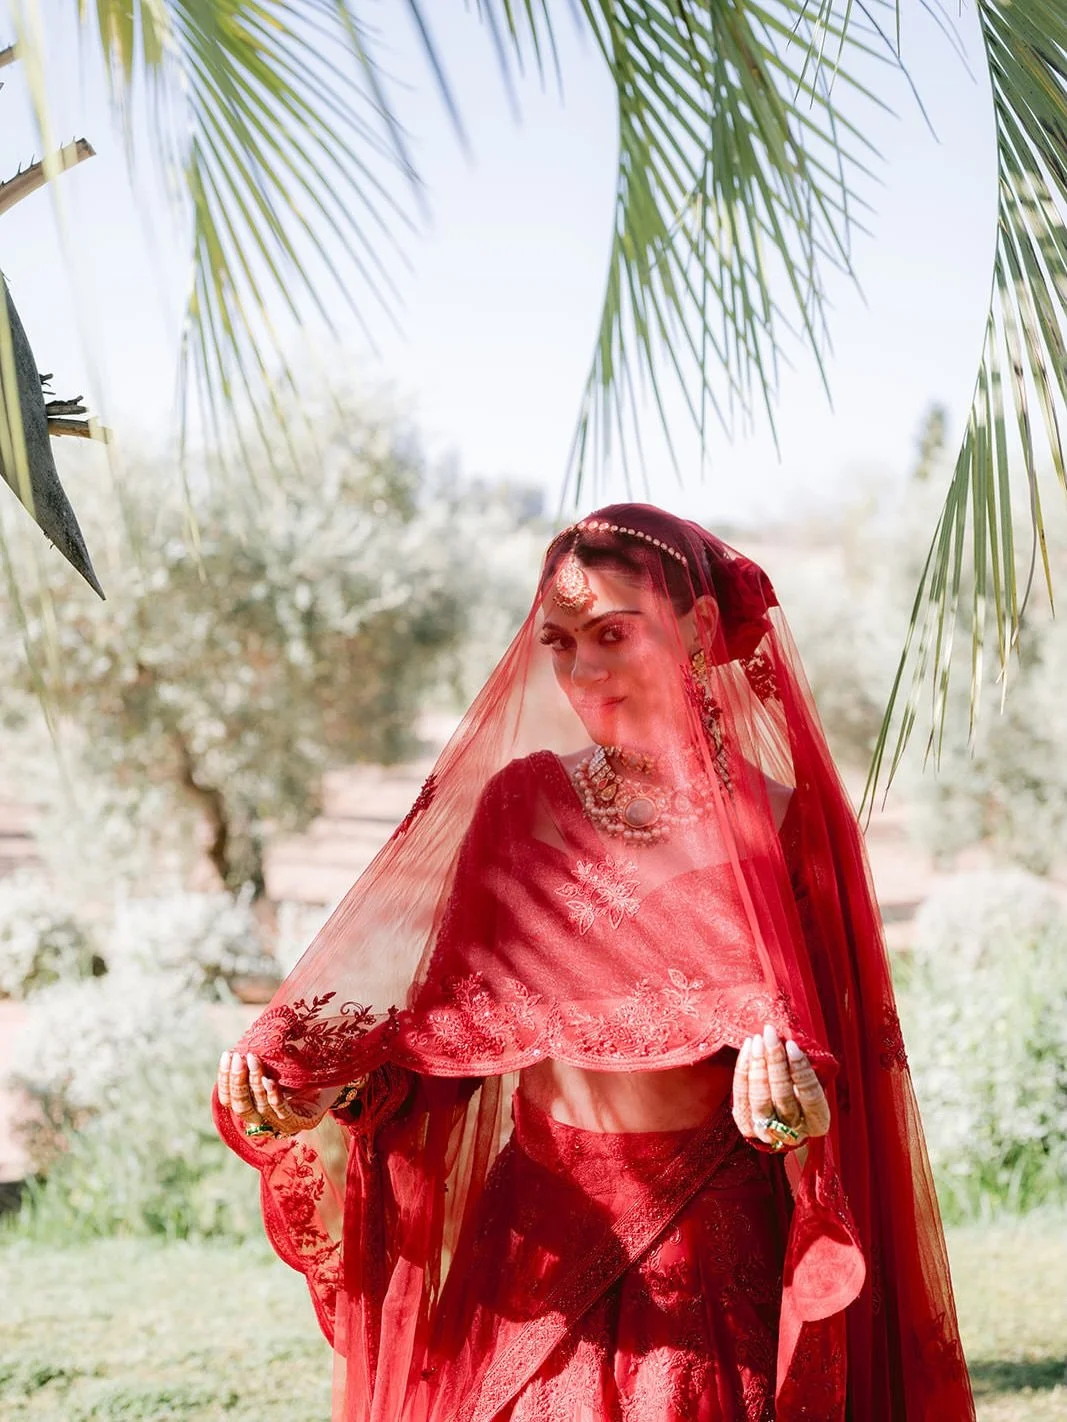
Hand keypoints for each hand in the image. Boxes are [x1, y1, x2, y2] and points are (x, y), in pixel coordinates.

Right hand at [217, 1051, 328, 1142]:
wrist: (339, 1069)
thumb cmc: (304, 1063)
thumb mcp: (276, 1063)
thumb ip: (257, 1063)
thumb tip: (236, 1049)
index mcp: (256, 1107)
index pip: (230, 1101)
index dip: (225, 1080)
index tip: (227, 1055)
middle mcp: (268, 1120)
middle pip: (241, 1108)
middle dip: (237, 1082)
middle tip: (239, 1057)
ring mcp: (286, 1124)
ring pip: (261, 1109)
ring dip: (254, 1083)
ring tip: (254, 1061)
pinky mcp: (304, 1123)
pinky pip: (283, 1112)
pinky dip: (274, 1096)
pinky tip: (270, 1080)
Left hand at [732, 1023, 830, 1148]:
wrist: (781, 1122)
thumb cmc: (802, 1095)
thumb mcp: (812, 1085)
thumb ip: (805, 1070)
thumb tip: (791, 1042)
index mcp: (817, 1122)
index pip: (811, 1097)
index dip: (801, 1071)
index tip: (792, 1045)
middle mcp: (793, 1132)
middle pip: (783, 1096)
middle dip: (776, 1061)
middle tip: (771, 1035)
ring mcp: (767, 1133)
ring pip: (760, 1098)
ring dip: (758, 1064)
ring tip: (758, 1039)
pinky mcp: (746, 1126)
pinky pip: (741, 1096)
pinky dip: (742, 1070)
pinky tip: (748, 1048)